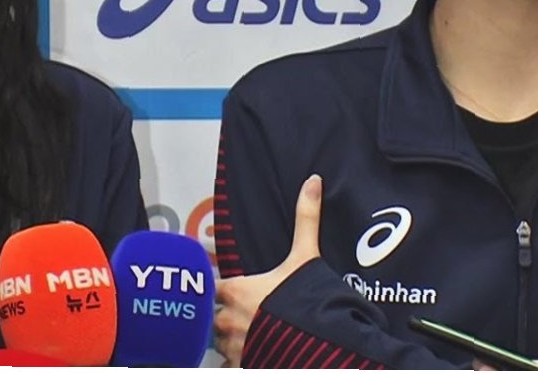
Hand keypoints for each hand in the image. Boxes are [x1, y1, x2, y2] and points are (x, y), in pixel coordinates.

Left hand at [214, 174, 322, 366]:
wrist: (321, 347)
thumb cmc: (307, 302)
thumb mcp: (306, 258)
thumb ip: (306, 219)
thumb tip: (312, 181)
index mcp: (238, 291)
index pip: (216, 286)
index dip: (223, 288)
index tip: (231, 289)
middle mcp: (229, 319)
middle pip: (215, 316)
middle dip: (226, 316)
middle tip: (247, 316)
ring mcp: (234, 347)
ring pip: (221, 343)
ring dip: (231, 340)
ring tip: (251, 337)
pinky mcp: (244, 366)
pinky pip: (230, 364)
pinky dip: (238, 361)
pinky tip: (254, 356)